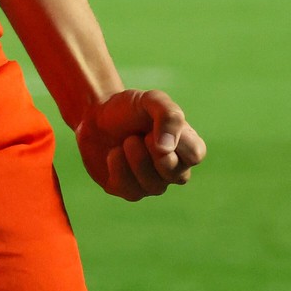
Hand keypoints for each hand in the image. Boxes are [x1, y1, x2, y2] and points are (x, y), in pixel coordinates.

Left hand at [74, 89, 205, 200]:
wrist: (95, 116)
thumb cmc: (129, 108)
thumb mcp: (150, 100)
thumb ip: (168, 116)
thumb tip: (167, 149)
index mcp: (186, 145)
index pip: (195, 154)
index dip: (174, 142)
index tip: (152, 128)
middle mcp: (174, 169)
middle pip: (177, 176)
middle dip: (153, 154)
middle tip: (136, 136)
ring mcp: (153, 183)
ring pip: (154, 186)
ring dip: (134, 159)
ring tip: (125, 141)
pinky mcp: (130, 191)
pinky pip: (130, 191)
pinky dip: (118, 168)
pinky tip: (113, 153)